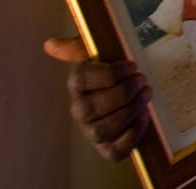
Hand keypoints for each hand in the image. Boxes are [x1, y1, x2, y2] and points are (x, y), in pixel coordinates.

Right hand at [43, 37, 151, 161]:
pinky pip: (115, 151)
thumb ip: (80, 47)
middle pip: (91, 108)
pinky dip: (132, 135)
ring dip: (129, 111)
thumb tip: (49, 44)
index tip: (132, 65)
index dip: (108, 73)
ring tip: (147, 94)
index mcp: (78, 85)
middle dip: (122, 93)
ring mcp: (93, 131)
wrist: (136, 92)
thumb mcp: (103, 53)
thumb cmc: (117, 72)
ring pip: (103, 129)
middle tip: (142, 80)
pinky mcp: (108, 148)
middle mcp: (81, 110)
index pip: (80, 81)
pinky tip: (145, 117)